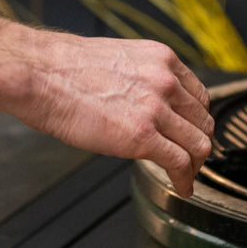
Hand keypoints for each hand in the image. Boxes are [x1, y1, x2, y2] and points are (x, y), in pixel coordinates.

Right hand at [11, 31, 214, 196]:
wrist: (43, 74)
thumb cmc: (66, 69)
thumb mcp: (120, 60)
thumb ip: (143, 79)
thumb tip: (147, 102)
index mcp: (162, 59)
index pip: (199, 95)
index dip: (197, 120)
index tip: (192, 133)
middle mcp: (166, 81)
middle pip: (203, 120)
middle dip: (199, 144)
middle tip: (192, 160)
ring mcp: (156, 108)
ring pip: (198, 144)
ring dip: (196, 166)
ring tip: (187, 177)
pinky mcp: (142, 136)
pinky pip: (179, 163)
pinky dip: (185, 180)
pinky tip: (181, 188)